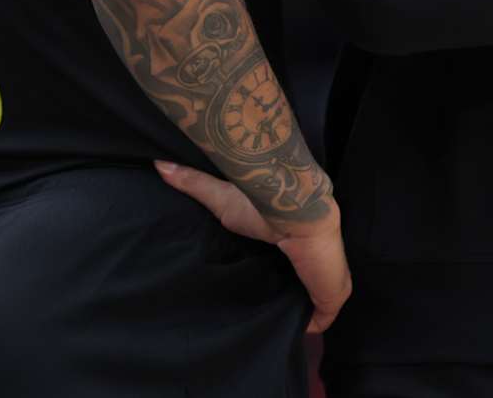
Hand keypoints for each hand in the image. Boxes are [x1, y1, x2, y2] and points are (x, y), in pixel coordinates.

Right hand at [155, 161, 351, 331]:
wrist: (300, 209)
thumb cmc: (266, 204)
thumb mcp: (222, 199)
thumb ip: (195, 185)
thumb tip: (160, 164)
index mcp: (295, 240)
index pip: (288, 263)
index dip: (276, 274)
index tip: (257, 283)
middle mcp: (313, 258)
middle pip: (301, 284)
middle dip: (286, 295)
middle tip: (259, 309)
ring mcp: (326, 277)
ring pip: (313, 301)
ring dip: (298, 310)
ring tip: (271, 320)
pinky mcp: (332, 293)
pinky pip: (324, 316)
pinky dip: (311, 324)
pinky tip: (294, 328)